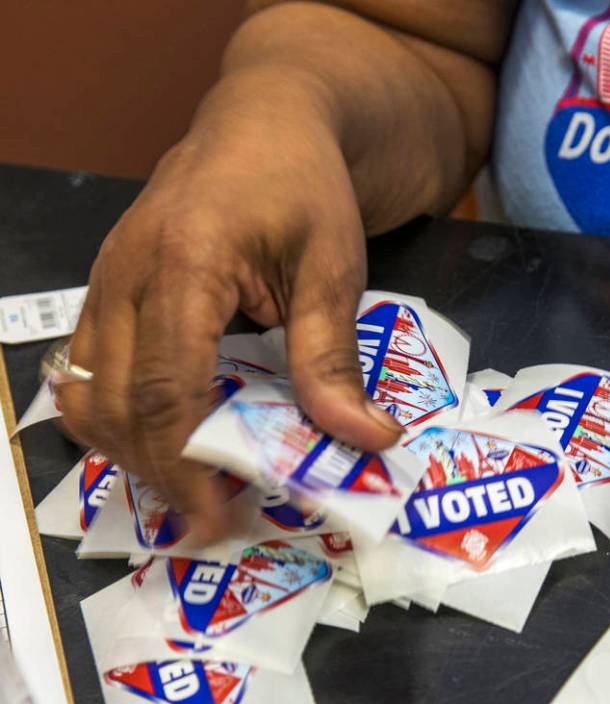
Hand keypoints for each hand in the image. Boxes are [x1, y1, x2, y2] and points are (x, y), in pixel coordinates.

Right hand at [57, 91, 402, 539]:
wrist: (266, 121)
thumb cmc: (305, 186)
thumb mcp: (334, 266)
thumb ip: (333, 356)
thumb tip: (364, 439)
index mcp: (186, 262)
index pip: (169, 388)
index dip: (188, 465)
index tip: (217, 519)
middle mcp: (126, 273)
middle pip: (117, 403)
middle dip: (159, 474)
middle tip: (213, 521)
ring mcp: (106, 279)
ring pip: (89, 393)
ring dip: (132, 452)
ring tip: (191, 490)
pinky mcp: (107, 289)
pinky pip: (92, 370)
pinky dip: (121, 417)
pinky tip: (168, 440)